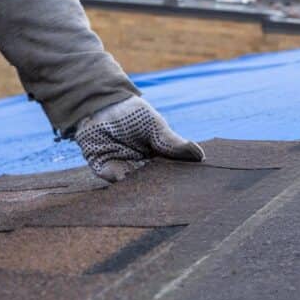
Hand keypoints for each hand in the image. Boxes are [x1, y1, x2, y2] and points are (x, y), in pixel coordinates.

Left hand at [74, 96, 204, 181]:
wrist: (99, 104)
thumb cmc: (130, 113)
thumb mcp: (155, 126)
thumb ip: (172, 142)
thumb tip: (200, 155)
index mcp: (157, 156)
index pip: (172, 172)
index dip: (181, 179)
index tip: (195, 186)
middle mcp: (142, 167)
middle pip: (155, 182)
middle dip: (163, 188)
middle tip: (175, 195)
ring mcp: (125, 170)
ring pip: (137, 185)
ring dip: (144, 188)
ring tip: (155, 191)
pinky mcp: (107, 171)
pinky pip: (117, 181)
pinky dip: (125, 183)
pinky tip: (133, 180)